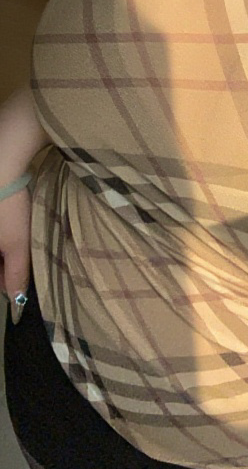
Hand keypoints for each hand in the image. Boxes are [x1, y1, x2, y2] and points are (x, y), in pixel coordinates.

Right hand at [0, 184, 30, 322]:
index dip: (5, 283)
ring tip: (20, 245)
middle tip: (23, 262)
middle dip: (4, 264)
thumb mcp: (16, 246)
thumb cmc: (8, 211)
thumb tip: (15, 300)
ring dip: (3, 250)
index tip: (21, 281)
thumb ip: (15, 274)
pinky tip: (13, 228)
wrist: (3, 168)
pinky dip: (2, 236)